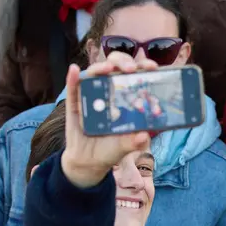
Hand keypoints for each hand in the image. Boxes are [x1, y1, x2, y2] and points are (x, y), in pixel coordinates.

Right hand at [61, 53, 158, 188]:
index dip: (142, 68)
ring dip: (101, 67)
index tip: (152, 67)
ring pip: (94, 74)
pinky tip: (74, 70)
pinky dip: (72, 78)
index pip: (134, 76)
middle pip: (115, 68)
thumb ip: (134, 142)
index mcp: (124, 98)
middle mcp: (108, 93)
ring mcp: (91, 96)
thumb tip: (144, 136)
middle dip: (123, 63)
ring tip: (108, 68)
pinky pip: (73, 89)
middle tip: (131, 69)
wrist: (89, 162)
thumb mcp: (125, 146)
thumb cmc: (110, 149)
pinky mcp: (75, 104)